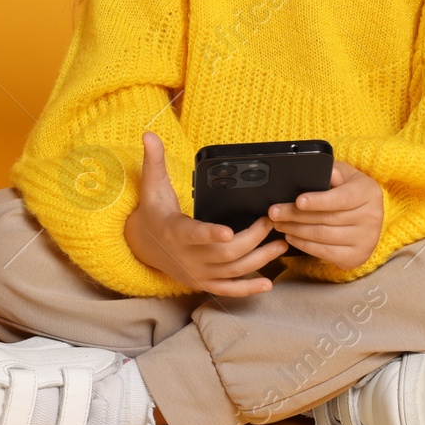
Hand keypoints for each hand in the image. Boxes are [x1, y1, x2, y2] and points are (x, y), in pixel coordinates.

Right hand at [123, 131, 285, 296]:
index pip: (194, 234)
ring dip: (260, 259)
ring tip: (281, 243)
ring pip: (232, 271)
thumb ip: (154, 161)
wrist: (143, 245)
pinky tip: (268, 284)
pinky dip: (248, 288)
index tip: (229, 231)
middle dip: (253, 237)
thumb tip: (148, 135)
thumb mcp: (152, 186)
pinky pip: (228, 290)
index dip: (211, 234)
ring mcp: (197, 273)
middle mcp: (188, 257)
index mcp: (175, 232)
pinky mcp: (204, 283)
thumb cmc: (154, 212)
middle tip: (272, 220)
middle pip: (225, 252)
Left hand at [268, 160, 382, 269]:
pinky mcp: (356, 256)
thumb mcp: (347, 175)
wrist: (369, 217)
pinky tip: (291, 236)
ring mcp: (365, 240)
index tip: (298, 201)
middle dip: (296, 215)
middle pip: (327, 218)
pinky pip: (325, 252)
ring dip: (296, 230)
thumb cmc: (352, 191)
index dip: (318, 200)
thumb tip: (323, 172)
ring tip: (278, 223)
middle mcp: (371, 218)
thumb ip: (334, 172)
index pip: (341, 198)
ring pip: (322, 236)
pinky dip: (304, 245)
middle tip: (274, 212)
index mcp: (368, 193)